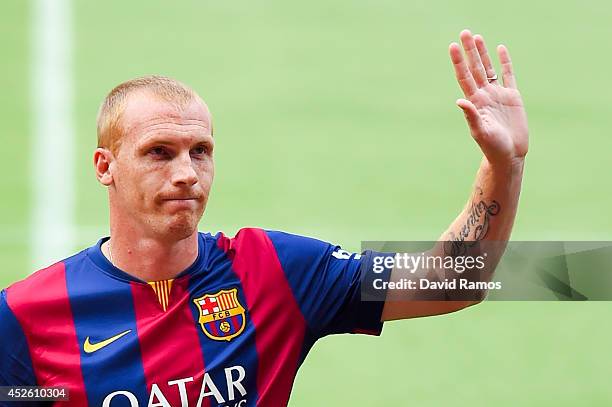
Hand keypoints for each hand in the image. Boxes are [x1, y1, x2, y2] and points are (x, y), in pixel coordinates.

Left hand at [450, 30, 527, 166]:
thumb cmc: (492, 147)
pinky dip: (505, 62)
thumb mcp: (481, 132)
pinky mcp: (512, 97)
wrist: (509, 154)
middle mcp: (484, 95)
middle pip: (475, 68)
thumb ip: (472, 116)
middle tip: (464, 33)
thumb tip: (460, 101)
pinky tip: (500, 49)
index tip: (453, 46)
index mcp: (475, 102)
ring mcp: (498, 95)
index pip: (464, 77)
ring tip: (477, 37)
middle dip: (469, 51)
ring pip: (488, 69)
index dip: (458, 61)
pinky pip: (508, 75)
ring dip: (483, 53)